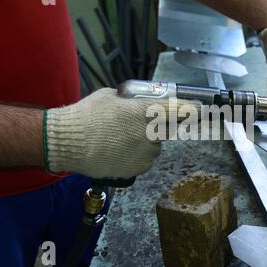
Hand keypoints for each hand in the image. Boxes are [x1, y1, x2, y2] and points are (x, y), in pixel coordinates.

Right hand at [44, 88, 197, 179]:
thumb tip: (137, 104)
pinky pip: (144, 159)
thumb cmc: (86, 115)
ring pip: (154, 146)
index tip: (200, 109)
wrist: (66, 142)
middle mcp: (150, 134)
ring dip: (145, 141)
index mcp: (146, 113)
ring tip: (119, 139)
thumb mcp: (110, 97)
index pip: (180, 110)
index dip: (192, 109)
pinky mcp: (137, 169)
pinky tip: (117, 150)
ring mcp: (144, 154)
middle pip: (166, 129)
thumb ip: (131, 101)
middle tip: (136, 123)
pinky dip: (136, 155)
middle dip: (157, 125)